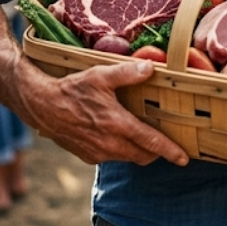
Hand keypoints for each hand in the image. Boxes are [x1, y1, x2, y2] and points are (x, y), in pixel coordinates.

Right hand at [15, 60, 188, 166]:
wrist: (42, 106)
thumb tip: (152, 68)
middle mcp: (109, 144)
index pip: (151, 142)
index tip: (184, 158)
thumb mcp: (100, 75)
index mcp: (117, 124)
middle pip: (144, 156)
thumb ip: (128, 73)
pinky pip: (112, 157)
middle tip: (164, 140)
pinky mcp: (88, 157)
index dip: (170, 150)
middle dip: (157, 151)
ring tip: (140, 134)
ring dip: (138, 150)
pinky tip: (115, 135)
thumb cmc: (72, 89)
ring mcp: (98, 153)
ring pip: (128, 157)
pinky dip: (119, 150)